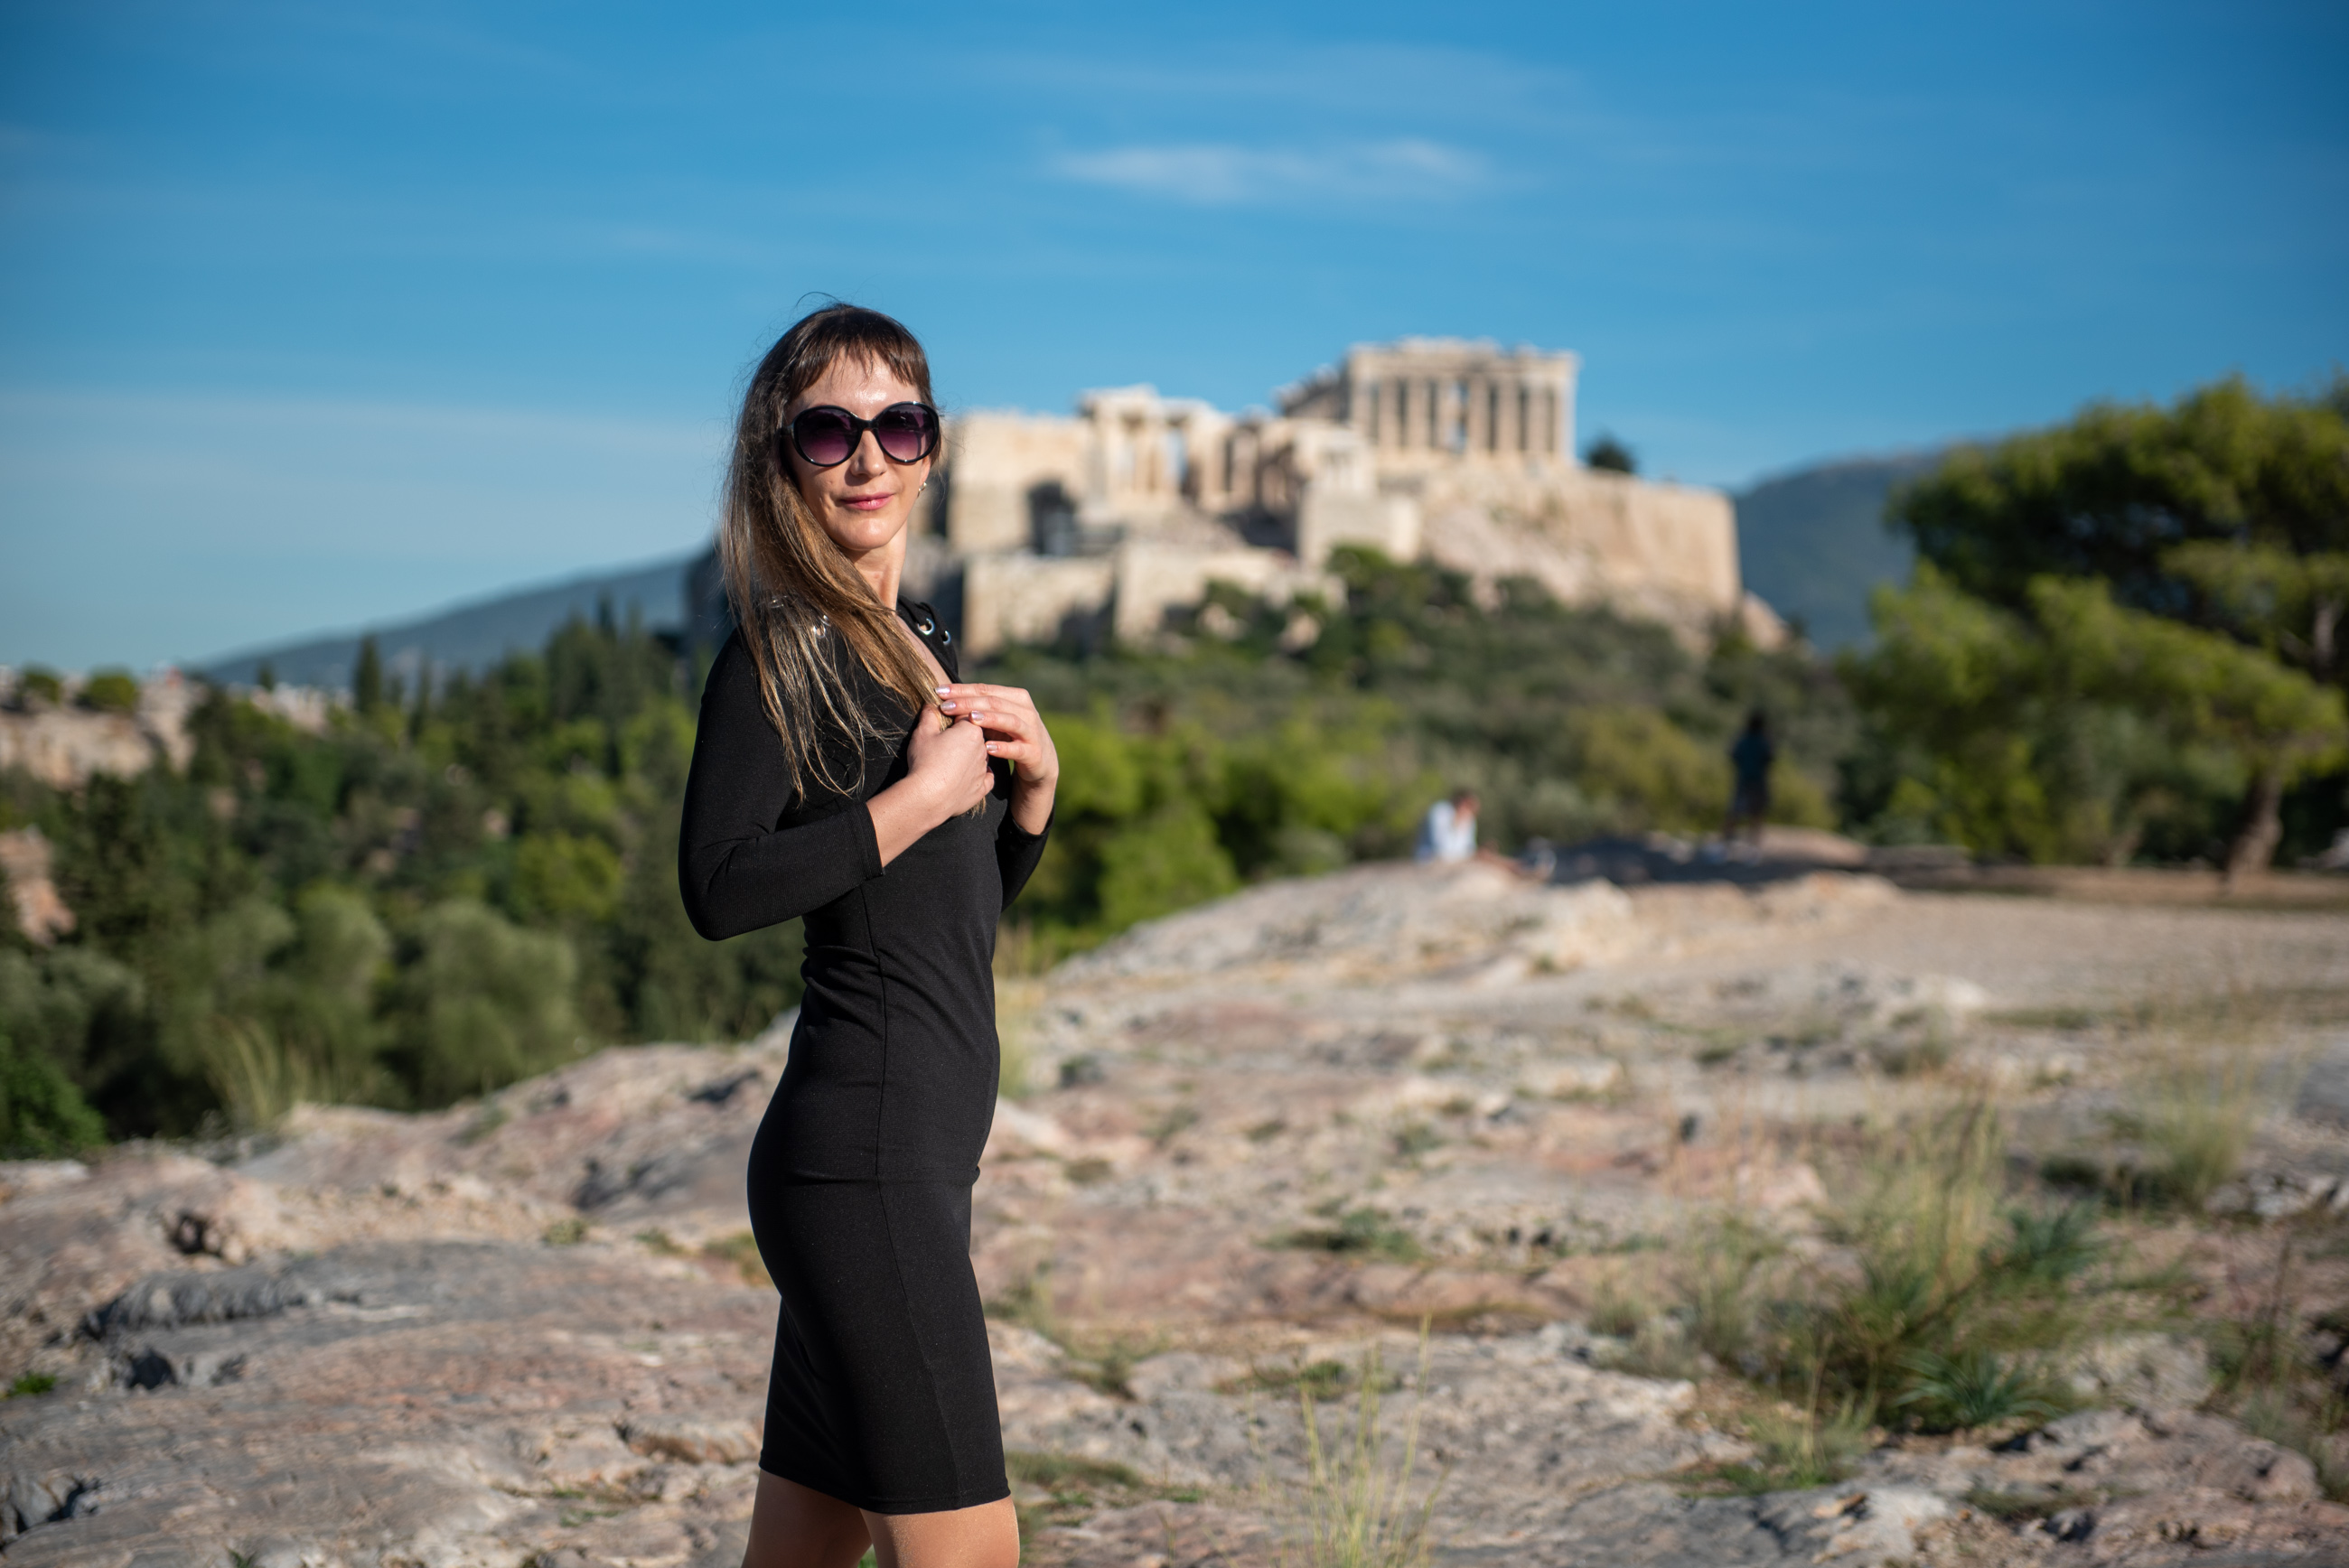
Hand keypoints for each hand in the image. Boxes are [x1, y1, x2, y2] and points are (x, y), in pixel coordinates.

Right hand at [867, 705, 991, 865]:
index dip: (952, 717)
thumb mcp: (923, 733)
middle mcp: (983, 749)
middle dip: (961, 737)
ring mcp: (983, 770)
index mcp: (972, 731)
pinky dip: (980, 775)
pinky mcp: (981, 788)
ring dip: (969, 756)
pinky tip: (971, 774)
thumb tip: (931, 705)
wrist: (928, 796)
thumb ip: (929, 715)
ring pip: (979, 757)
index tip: (942, 721)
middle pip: (974, 736)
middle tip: (943, 743)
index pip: (966, 716)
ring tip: (950, 761)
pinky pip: (986, 778)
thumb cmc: (925, 761)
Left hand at [935, 682, 1057, 833]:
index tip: (939, 691)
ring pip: (1011, 721)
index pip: (985, 689)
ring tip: (971, 720)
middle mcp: (1026, 711)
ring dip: (990, 719)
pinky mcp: (1034, 753)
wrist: (1040, 762)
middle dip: (969, 703)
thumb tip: (945, 700)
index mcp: (1015, 697)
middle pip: (995, 702)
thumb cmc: (1010, 736)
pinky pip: (1018, 749)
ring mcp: (1032, 732)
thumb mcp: (996, 720)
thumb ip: (978, 709)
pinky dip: (1003, 748)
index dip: (962, 689)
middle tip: (947, 706)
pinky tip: (987, 749)